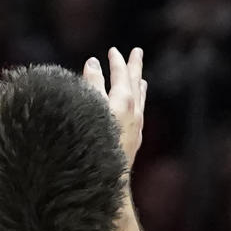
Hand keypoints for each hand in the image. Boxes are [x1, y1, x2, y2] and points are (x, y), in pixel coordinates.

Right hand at [83, 47, 145, 167]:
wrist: (105, 179)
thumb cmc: (92, 142)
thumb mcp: (88, 108)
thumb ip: (92, 85)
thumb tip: (94, 63)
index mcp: (123, 102)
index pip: (121, 75)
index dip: (116, 61)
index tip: (113, 50)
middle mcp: (134, 113)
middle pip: (135, 84)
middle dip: (134, 67)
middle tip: (137, 52)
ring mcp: (137, 127)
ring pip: (140, 100)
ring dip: (139, 85)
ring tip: (141, 78)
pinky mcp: (135, 140)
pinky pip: (140, 113)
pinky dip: (139, 103)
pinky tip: (137, 109)